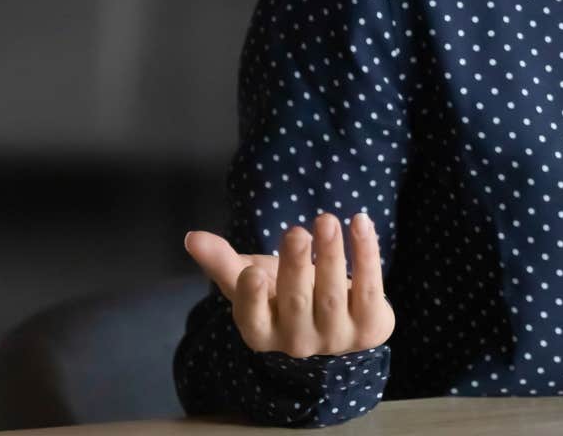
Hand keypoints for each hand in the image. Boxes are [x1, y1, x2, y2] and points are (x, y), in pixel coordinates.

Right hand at [184, 212, 393, 358]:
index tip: (251, 272)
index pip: (252, 319)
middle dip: (295, 265)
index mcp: (263, 333)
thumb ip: (223, 261)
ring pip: (333, 294)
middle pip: (295, 301)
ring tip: (327, 221)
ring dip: (331, 254)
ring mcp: (337, 338)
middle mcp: (298, 342)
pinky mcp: (371, 327)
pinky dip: (366, 254)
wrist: (342, 320)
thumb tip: (191, 237)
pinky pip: (370, 288)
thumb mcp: (254, 279)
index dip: (252, 298)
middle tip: (296, 231)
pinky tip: (360, 223)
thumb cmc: (287, 295)